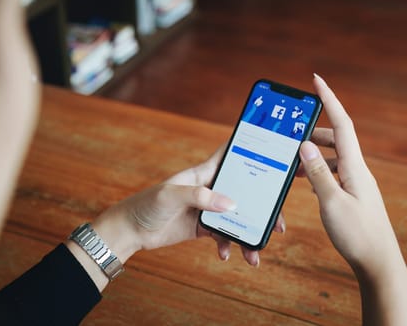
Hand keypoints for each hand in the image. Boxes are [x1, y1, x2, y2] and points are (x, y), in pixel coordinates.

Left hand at [92, 144, 284, 267]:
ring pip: (237, 218)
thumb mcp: (171, 195)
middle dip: (262, 207)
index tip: (275, 154)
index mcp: (204, 173)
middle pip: (243, 193)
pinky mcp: (204, 227)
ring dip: (247, 235)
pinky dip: (229, 245)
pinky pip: (224, 235)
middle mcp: (210, 189)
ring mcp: (208, 209)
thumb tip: (231, 205)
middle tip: (276, 223)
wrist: (131, 230)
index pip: (230, 156)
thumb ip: (200, 197)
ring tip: (253, 254)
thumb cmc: (146, 204)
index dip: (251, 151)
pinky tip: (225, 254)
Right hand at [297, 74, 406, 324]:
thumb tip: (305, 144)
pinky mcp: (351, 193)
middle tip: (292, 130)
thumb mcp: (332, 202)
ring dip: (313, 152)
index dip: (329, 99)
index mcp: (354, 167)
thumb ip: (318, 173)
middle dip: (314, 129)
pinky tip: (304, 179)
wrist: (377, 261)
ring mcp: (355, 181)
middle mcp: (356, 169)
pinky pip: (332, 172)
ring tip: (291, 158)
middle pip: (336, 137)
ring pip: (332, 156)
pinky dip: (316, 169)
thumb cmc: (357, 234)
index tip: (316, 80)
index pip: (343, 123)